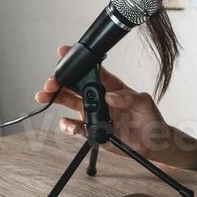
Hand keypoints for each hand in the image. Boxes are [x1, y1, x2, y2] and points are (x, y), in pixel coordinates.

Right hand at [34, 46, 180, 163]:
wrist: (151, 143)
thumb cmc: (149, 119)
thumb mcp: (145, 103)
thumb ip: (130, 98)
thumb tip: (111, 96)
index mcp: (110, 85)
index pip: (92, 69)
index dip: (78, 61)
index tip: (63, 53)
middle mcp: (98, 97)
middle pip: (74, 85)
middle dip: (58, 82)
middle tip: (50, 83)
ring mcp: (93, 113)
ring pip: (69, 103)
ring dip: (55, 99)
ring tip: (45, 97)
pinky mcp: (91, 129)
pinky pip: (75, 126)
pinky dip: (67, 126)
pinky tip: (68, 126)